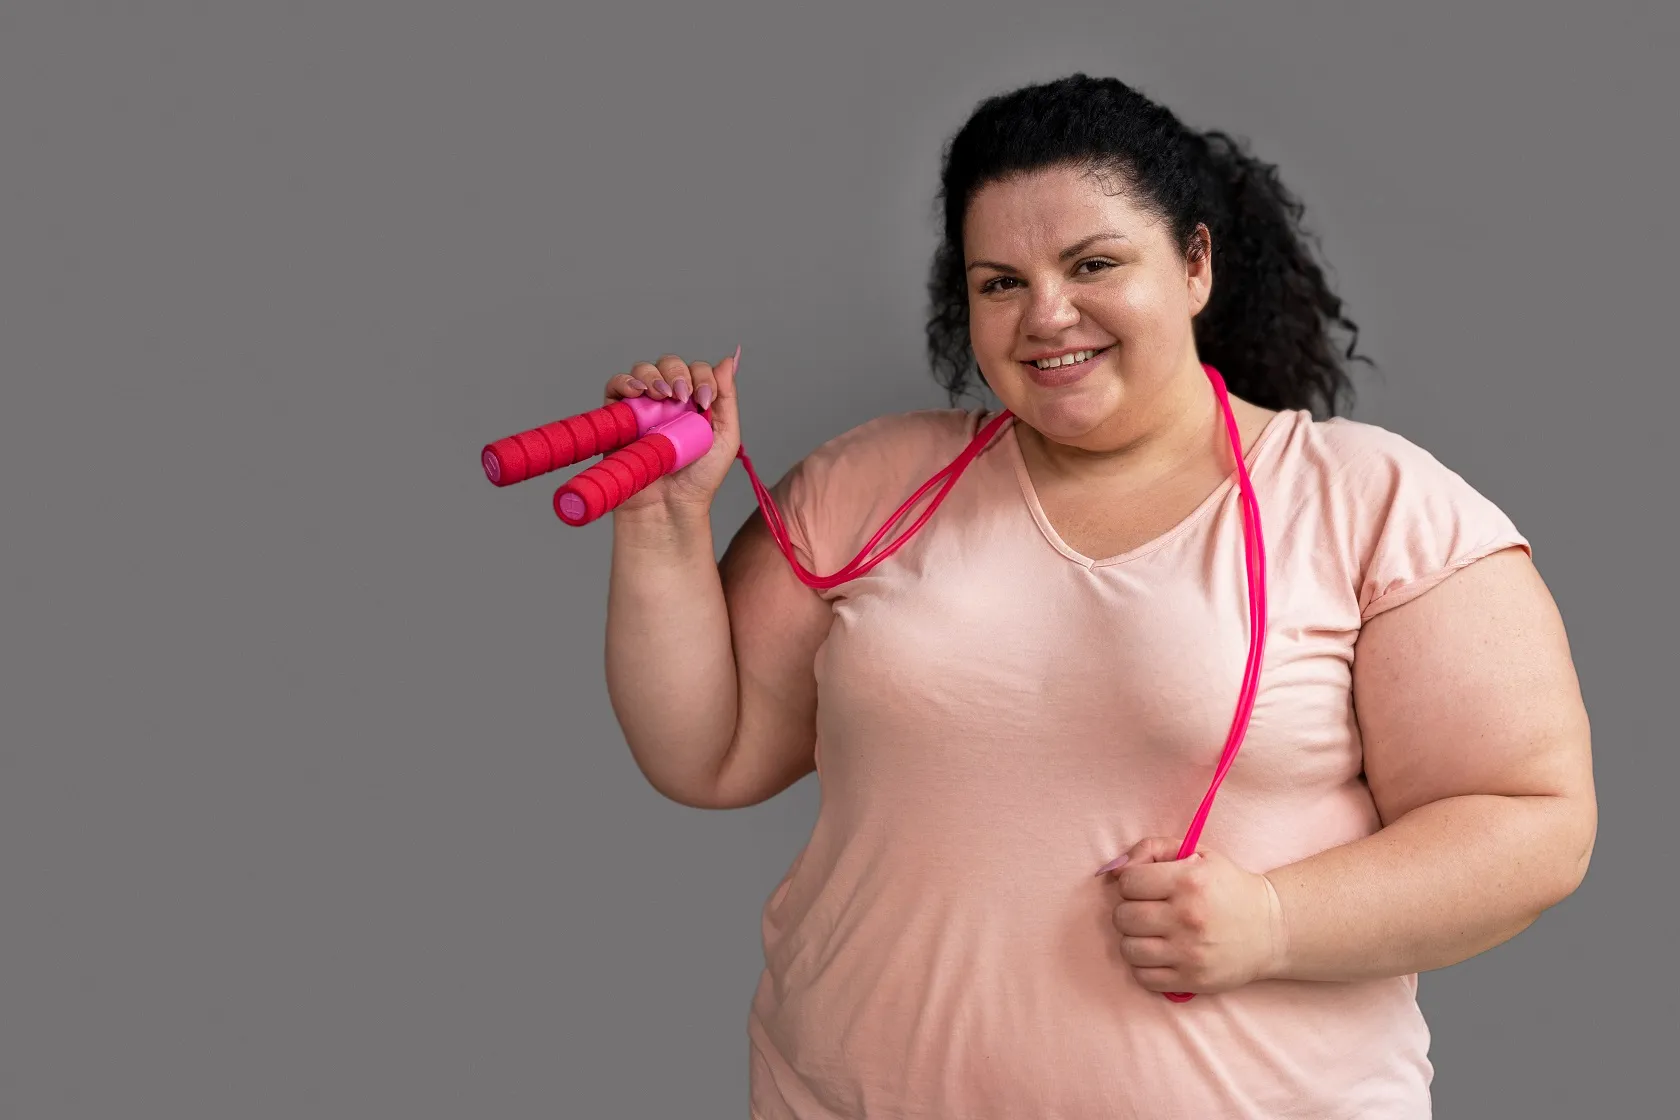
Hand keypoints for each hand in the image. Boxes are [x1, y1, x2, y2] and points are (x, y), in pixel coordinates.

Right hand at [602, 350, 741, 516]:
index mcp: (694, 401)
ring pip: (644, 370)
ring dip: (654, 375)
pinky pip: (616, 386)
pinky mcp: (618, 416)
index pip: (697, 370)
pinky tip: (638, 392)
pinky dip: (625, 381)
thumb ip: (727, 398)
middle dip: (678, 373)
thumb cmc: (698, 479)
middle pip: (670, 364)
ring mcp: (642, 407)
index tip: (704, 401)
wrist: (670, 506)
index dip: (702, 377)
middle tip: (682, 397)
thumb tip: (728, 360)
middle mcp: (668, 400)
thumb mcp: (725, 437)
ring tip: (661, 395)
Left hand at [1101, 837, 1288, 994]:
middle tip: (1148, 910)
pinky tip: (1161, 954)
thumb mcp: (1196, 854)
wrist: (1272, 929)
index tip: (1146, 887)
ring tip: (1153, 933)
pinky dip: (1145, 966)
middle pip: (1122, 917)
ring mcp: (1189, 953)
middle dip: (1129, 911)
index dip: (1131, 883)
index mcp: (1188, 881)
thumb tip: (1112, 871)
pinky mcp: (1192, 980)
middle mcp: (1187, 918)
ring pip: (1128, 949)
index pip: (1128, 882)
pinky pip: (1143, 978)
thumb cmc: (1227, 887)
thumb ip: (1152, 849)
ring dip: (1134, 940)